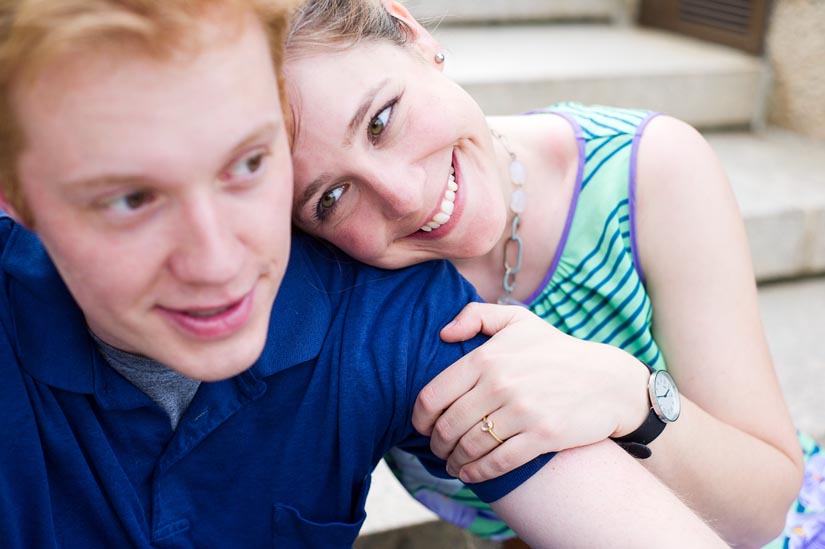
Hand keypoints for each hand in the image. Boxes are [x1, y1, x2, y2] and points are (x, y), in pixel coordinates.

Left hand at [412, 302, 649, 482]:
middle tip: (438, 448)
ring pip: (470, 447)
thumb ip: (476, 315)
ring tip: (453, 463)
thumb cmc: (556, 350)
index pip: (433, 395)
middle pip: (448, 426)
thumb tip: (443, 333)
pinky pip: (497, 462)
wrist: (608, 380)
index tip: (422, 426)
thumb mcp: (518, 320)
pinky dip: (477, 472)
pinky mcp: (542, 436)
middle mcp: (500, 384)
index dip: (420, 418)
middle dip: (436, 444)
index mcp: (487, 357)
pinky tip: (469, 473)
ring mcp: (522, 411)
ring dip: (454, 461)